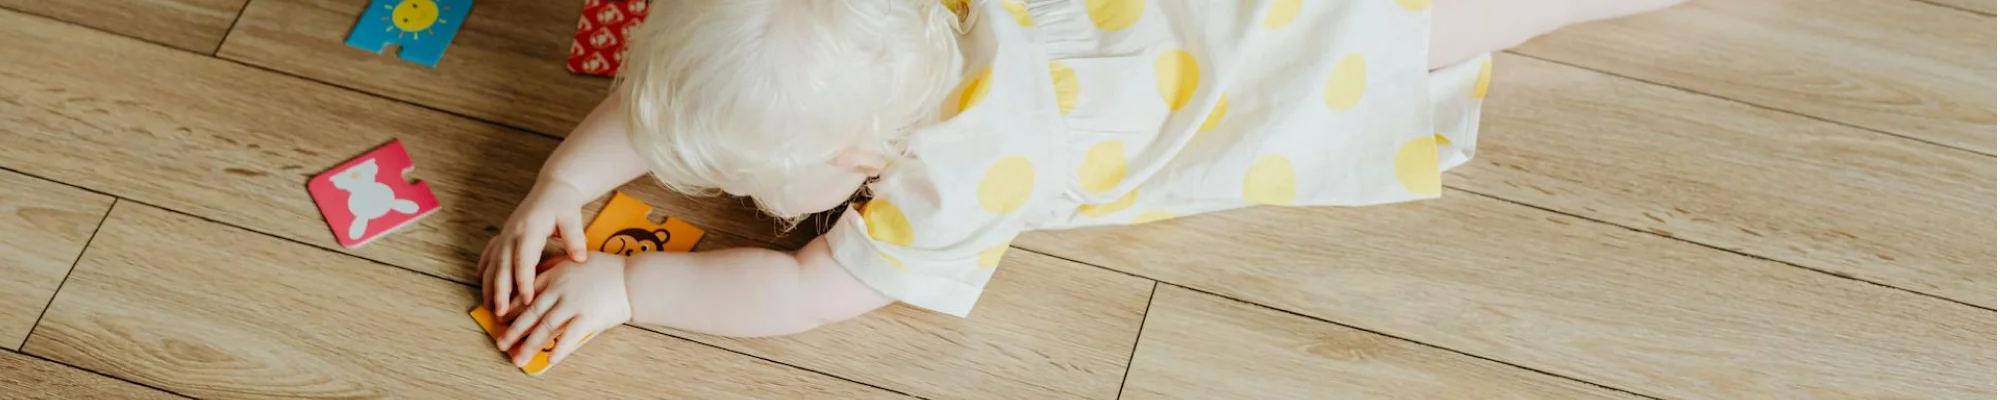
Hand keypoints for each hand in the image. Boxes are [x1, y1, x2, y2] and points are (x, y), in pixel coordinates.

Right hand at [479, 180, 591, 315]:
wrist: (553, 186)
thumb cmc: (564, 203)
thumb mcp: (572, 217)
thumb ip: (575, 238)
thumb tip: (580, 259)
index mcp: (530, 229)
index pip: (524, 260)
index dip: (524, 281)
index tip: (527, 300)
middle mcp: (513, 233)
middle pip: (503, 265)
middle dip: (501, 290)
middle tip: (501, 312)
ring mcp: (506, 233)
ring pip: (493, 263)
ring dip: (489, 285)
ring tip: (488, 306)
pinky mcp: (504, 234)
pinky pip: (490, 253)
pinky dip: (485, 268)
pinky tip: (481, 281)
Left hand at [495, 253, 632, 366]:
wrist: (632, 278)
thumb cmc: (609, 269)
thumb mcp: (578, 259)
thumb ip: (558, 265)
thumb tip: (542, 270)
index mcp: (556, 275)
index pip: (528, 293)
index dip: (512, 308)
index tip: (500, 318)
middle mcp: (561, 290)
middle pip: (531, 313)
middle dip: (513, 330)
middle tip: (501, 343)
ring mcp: (574, 304)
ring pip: (545, 327)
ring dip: (530, 345)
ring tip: (518, 358)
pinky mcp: (588, 318)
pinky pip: (569, 337)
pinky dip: (558, 349)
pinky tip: (549, 359)